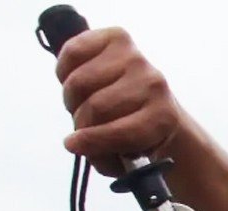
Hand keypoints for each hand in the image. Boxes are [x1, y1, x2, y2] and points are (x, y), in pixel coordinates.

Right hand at [56, 28, 181, 176]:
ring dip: (71, 98)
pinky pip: (73, 52)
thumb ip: (108, 155)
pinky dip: (64, 70)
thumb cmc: (137, 128)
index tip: (73, 145)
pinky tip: (74, 81)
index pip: (122, 132)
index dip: (93, 141)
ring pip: (80, 82)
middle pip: (96, 107)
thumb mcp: (130, 152)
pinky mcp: (117, 37)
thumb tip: (76, 144)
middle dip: (80, 122)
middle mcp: (154, 84)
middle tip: (81, 126)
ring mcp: (136, 58)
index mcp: (163, 118)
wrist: (151, 98)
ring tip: (80, 104)